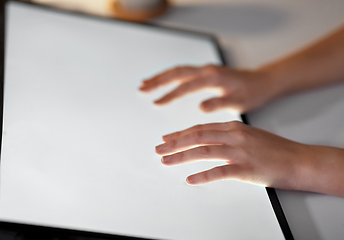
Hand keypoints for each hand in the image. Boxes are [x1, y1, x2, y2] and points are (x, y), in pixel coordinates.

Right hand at [140, 65, 278, 112]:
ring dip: (162, 77)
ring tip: (146, 84)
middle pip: (177, 73)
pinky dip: (171, 76)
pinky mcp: (206, 72)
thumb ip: (219, 103)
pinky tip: (164, 82)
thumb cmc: (252, 93)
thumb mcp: (238, 102)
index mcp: (213, 77)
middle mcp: (207, 70)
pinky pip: (185, 72)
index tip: (157, 102)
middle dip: (159, 80)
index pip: (187, 85)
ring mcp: (206, 70)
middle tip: (142, 88)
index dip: (171, 94)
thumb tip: (200, 107)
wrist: (262, 82)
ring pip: (179, 71)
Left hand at [155, 121, 307, 189]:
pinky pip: (219, 172)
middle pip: (197, 136)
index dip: (181, 133)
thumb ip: (229, 136)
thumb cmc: (275, 149)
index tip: (167, 137)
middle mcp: (234, 136)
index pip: (200, 128)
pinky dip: (202, 176)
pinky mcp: (246, 168)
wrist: (299, 160)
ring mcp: (239, 151)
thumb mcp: (249, 135)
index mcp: (234, 127)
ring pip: (203, 151)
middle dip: (175, 142)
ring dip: (182, 156)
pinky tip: (190, 179)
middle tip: (159, 148)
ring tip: (166, 160)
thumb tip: (210, 140)